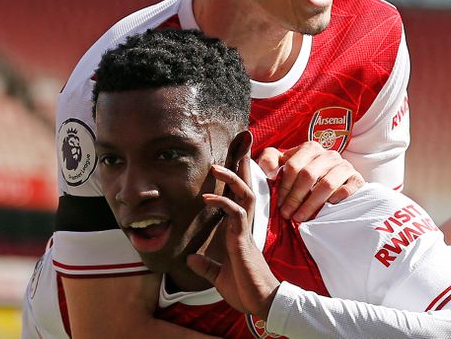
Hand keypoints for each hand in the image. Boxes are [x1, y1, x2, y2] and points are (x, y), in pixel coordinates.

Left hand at [186, 161, 279, 320]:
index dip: (236, 181)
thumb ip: (206, 265)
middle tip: (238, 147)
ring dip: (231, 178)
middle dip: (242, 167)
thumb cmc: (244, 289)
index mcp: (239, 232)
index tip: (235, 160)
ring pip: (245, 194)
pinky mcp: (242, 239)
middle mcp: (244, 226)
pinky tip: (207, 198)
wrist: (260, 302)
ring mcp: (245, 231)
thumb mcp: (218, 276)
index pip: (239, 199)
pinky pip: (235, 213)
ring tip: (215, 166)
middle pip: (247, 189)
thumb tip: (191, 258)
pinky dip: (221, 202)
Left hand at [257, 142, 363, 220]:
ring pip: (326, 184)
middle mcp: (329, 154)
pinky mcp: (357, 178)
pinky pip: (348, 188)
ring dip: (311, 204)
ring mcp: (344, 165)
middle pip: (308, 175)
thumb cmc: (300, 175)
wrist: (330, 182)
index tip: (278, 204)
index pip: (293, 166)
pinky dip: (337, 199)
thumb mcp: (282, 165)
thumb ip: (269, 160)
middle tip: (287, 215)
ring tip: (300, 217)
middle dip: (295, 198)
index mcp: (310, 148)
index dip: (284, 187)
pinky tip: (327, 208)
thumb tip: (269, 169)